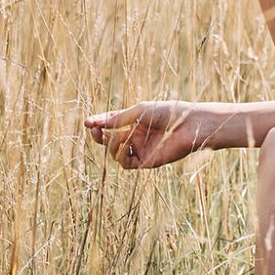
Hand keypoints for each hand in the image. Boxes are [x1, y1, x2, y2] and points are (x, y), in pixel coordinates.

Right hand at [84, 100, 203, 169]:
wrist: (187, 125)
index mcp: (135, 121)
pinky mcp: (145, 162)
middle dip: (99, 136)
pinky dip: (120, 155)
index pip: (112, 124)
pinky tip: (124, 145)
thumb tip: (96, 123)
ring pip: (115, 153)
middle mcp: (136, 136)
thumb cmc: (166, 113)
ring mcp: (140, 149)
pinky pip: (125, 163)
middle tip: (94, 130)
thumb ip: (117, 120)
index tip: (87, 122)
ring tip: (118, 137)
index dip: (99, 123)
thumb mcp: (138, 112)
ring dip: (111, 145)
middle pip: (109, 140)